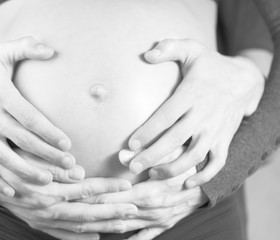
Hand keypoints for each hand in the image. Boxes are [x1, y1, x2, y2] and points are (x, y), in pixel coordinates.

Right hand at [0, 37, 78, 196]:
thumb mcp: (2, 52)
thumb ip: (25, 46)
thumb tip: (51, 49)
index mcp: (1, 95)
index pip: (29, 118)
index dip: (49, 132)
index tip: (68, 144)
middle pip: (22, 140)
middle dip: (47, 155)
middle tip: (69, 165)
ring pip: (3, 157)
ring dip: (25, 172)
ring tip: (48, 181)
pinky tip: (11, 192)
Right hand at [0, 149, 136, 236]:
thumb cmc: (14, 164)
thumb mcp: (31, 158)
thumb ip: (54, 166)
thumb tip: (80, 172)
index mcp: (50, 189)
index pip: (86, 189)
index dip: (107, 187)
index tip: (126, 185)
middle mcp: (50, 208)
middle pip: (88, 212)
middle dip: (114, 211)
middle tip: (134, 208)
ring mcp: (45, 220)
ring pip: (80, 226)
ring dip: (104, 226)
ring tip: (125, 224)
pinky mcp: (40, 225)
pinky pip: (63, 236)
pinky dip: (81, 238)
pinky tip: (97, 238)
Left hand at [80, 167, 206, 238]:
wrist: (210, 185)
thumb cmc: (188, 166)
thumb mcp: (169, 156)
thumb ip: (144, 156)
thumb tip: (120, 155)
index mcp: (148, 193)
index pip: (111, 196)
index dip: (91, 196)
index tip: (72, 195)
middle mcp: (149, 211)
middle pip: (112, 213)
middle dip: (89, 211)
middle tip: (68, 210)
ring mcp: (155, 222)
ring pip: (123, 227)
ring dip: (102, 225)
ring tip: (80, 225)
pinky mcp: (162, 226)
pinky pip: (143, 237)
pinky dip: (128, 239)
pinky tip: (109, 239)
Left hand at [125, 39, 264, 186]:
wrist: (245, 80)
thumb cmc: (211, 66)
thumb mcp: (192, 49)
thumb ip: (170, 47)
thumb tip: (147, 55)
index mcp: (191, 94)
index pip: (165, 116)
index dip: (147, 131)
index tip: (130, 144)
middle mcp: (203, 115)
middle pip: (175, 140)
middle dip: (152, 156)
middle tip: (132, 166)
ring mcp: (215, 130)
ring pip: (194, 156)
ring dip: (173, 169)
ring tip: (152, 174)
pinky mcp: (225, 140)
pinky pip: (217, 163)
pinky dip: (204, 177)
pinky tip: (186, 185)